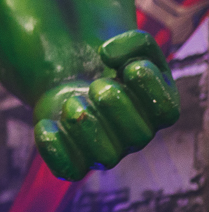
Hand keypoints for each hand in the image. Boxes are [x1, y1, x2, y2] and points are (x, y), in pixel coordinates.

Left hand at [34, 30, 179, 180]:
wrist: (74, 79)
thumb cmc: (110, 64)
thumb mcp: (130, 45)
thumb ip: (133, 41)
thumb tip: (106, 54)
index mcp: (156, 109)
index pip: (166, 111)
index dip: (151, 89)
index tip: (130, 67)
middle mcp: (135, 135)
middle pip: (138, 135)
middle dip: (115, 104)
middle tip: (96, 84)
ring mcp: (106, 150)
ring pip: (105, 157)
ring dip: (87, 126)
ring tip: (73, 101)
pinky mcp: (74, 157)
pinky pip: (69, 170)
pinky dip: (55, 150)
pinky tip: (46, 124)